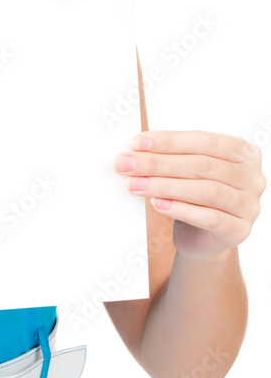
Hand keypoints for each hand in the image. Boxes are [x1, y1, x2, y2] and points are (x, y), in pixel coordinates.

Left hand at [115, 130, 265, 258]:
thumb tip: (135, 149)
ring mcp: (249, 205)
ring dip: (164, 186)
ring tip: (135, 184)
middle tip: (126, 164)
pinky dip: (181, 209)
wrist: (201, 236)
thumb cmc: (193, 193)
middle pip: (201, 165)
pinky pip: (210, 218)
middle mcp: (251, 176)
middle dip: (158, 163)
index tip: (137, 143)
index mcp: (241, 151)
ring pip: (205, 190)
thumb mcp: (185, 168)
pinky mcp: (240, 230)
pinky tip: (157, 204)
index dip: (168, 141)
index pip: (202, 141)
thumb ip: (170, 155)